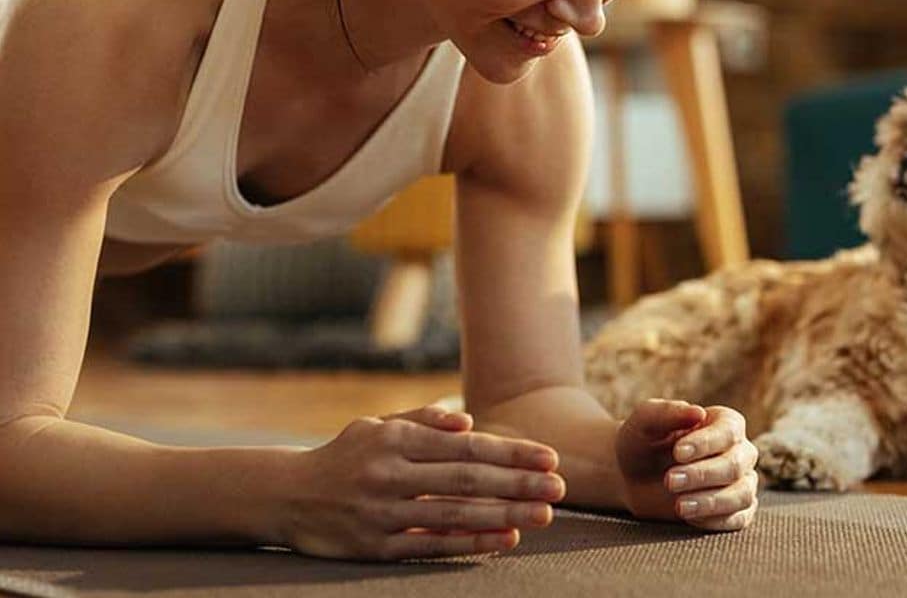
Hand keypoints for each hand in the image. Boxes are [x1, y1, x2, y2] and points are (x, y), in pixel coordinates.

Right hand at [278, 403, 564, 560]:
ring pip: (455, 514)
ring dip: (504, 514)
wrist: (286, 495)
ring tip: (543, 514)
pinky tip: (503, 539)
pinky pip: (431, 545)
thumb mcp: (377, 426)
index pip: (465, 445)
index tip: (547, 456)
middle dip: (518, 482)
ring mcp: (383, 512)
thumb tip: (468, 423)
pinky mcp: (376, 546)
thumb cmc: (346, 454)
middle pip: (468, 479)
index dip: (510, 450)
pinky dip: (470, 543)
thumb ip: (423, 420)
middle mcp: (390, 473)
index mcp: (395, 439)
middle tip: (559, 486)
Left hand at [614, 398, 758, 531]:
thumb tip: (698, 412)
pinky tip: (688, 516)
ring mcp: (741, 482)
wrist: (632, 476)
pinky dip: (714, 520)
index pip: (729, 431)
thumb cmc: (642, 441)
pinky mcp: (736, 511)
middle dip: (702, 475)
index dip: (706, 443)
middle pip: (735, 464)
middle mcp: (739, 450)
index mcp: (724, 422)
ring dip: (710, 501)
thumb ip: (668, 412)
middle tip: (669, 480)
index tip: (677, 452)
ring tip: (679, 506)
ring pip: (741, 494)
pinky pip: (738, 519)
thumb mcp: (646, 421)